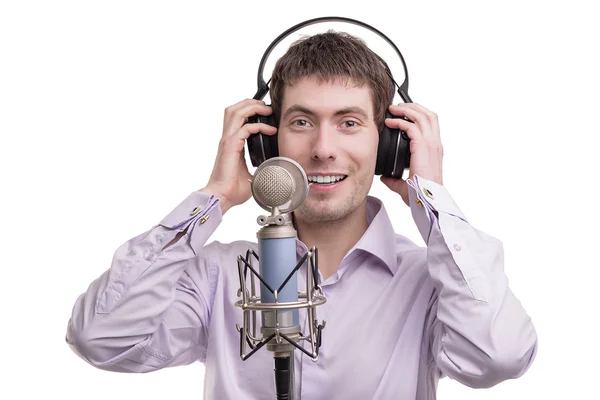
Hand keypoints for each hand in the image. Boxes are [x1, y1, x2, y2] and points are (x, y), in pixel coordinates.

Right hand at [201, 99, 276, 213]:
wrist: (222, 197)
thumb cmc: (232, 190)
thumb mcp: (252, 175)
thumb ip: (260, 168)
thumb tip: (274, 170)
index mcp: (231, 144)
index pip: (237, 119)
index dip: (250, 111)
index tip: (266, 113)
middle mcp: (227, 139)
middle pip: (234, 109)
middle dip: (250, 103)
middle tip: (266, 106)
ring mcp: (227, 141)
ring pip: (236, 112)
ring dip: (252, 108)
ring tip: (266, 110)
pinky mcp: (230, 146)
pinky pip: (245, 128)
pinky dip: (259, 126)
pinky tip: (270, 130)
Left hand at [380, 103, 443, 206]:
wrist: (426, 201)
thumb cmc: (421, 195)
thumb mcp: (406, 185)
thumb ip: (395, 180)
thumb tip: (385, 177)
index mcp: (434, 151)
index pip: (430, 125)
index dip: (418, 115)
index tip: (403, 114)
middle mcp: (435, 145)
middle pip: (429, 115)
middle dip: (413, 107)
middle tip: (397, 106)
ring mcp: (431, 145)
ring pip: (423, 116)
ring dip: (407, 109)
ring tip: (394, 108)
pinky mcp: (423, 147)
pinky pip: (411, 127)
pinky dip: (400, 121)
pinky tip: (390, 122)